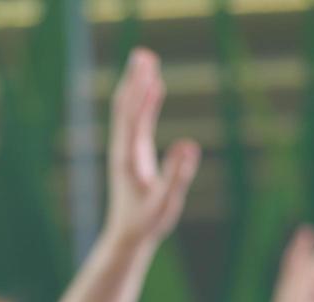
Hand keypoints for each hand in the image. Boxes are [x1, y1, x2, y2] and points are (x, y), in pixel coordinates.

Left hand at [101, 49, 200, 249]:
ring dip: (137, 85)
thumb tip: (190, 144)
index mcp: (128, 159)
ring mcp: (127, 150)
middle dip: (134, 81)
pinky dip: (145, 101)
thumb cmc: (147, 222)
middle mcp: (123, 150)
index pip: (132, 121)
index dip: (140, 96)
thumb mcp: (166, 201)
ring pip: (129, 111)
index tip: (149, 72)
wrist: (128, 237)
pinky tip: (154, 86)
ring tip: (146, 58)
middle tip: (143, 53)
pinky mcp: (134, 154)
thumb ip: (177, 174)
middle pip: (125, 108)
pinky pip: (138, 120)